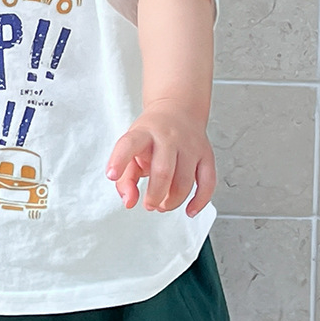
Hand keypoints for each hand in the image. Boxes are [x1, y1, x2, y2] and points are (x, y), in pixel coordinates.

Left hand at [105, 101, 215, 216]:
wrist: (179, 109)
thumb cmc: (151, 135)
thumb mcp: (130, 148)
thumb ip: (124, 177)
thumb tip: (129, 201)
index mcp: (144, 133)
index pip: (129, 144)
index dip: (119, 160)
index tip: (111, 175)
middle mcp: (168, 137)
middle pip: (163, 171)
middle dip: (154, 195)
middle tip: (149, 204)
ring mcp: (190, 146)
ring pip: (185, 181)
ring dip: (173, 201)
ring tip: (162, 205)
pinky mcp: (206, 155)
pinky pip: (208, 182)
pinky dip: (200, 201)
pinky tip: (189, 210)